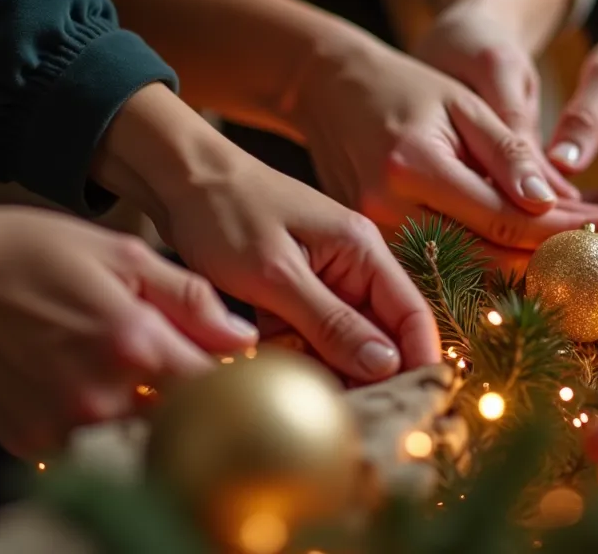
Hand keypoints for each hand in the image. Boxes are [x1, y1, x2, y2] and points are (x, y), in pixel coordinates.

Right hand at [0, 193, 256, 456]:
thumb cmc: (31, 252)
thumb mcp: (123, 255)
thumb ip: (189, 300)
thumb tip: (242, 338)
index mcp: (135, 344)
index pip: (215, 386)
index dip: (229, 375)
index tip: (229, 363)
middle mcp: (102, 396)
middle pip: (177, 414)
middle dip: (182, 390)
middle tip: (163, 355)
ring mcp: (64, 425)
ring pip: (133, 431)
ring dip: (137, 405)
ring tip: (110, 359)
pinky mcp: (31, 442)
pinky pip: (85, 442)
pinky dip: (92, 419)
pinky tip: (74, 378)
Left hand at [91, 84, 440, 382]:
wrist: (177, 181)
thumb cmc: (225, 214)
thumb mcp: (276, 275)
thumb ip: (331, 322)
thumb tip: (386, 366)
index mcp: (362, 250)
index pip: (410, 312)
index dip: (420, 359)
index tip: (417, 403)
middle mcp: (353, 266)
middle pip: (382, 332)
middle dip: (374, 376)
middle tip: (360, 417)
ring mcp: (325, 280)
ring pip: (345, 340)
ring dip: (335, 371)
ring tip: (321, 404)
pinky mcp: (296, 293)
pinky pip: (313, 335)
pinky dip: (303, 358)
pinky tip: (288, 380)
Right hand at [298, 37, 597, 252]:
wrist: (331, 90)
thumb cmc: (408, 87)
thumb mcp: (466, 104)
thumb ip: (509, 152)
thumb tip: (549, 203)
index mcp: (414, 165)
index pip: (502, 215)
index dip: (558, 228)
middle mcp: (387, 208)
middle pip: (485, 255)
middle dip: (547, 256)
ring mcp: (374, 232)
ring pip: (464, 271)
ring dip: (519, 268)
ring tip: (572, 257)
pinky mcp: (371, 243)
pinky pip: (438, 267)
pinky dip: (484, 264)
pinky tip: (522, 256)